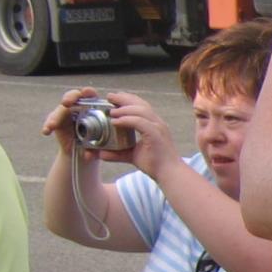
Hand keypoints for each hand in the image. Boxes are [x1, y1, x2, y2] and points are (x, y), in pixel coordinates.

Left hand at [41, 88, 175, 173]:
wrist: (169, 174)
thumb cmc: (156, 165)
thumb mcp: (133, 155)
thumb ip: (118, 153)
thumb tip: (102, 153)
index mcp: (154, 125)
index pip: (142, 106)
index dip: (128, 100)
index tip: (114, 98)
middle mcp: (157, 123)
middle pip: (140, 103)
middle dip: (124, 98)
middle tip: (110, 96)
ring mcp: (158, 128)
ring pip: (140, 110)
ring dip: (123, 108)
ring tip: (111, 111)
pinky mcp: (155, 134)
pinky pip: (139, 122)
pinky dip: (126, 120)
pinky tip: (115, 121)